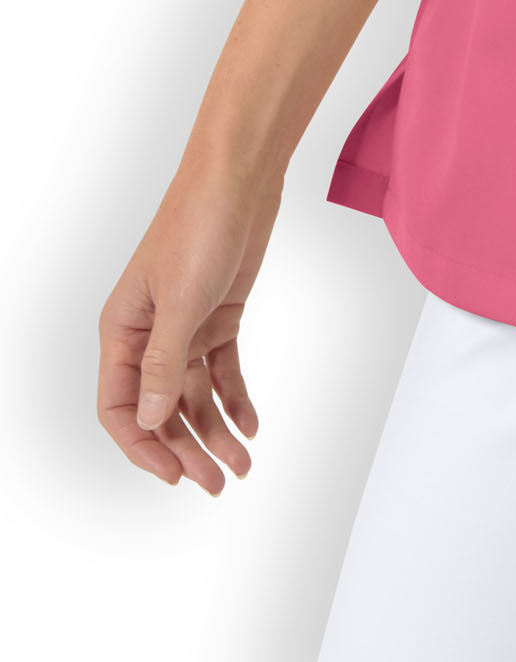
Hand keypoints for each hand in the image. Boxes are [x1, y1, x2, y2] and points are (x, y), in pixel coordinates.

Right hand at [97, 168, 282, 495]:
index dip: (143, 446)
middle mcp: (149, 335)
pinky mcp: (218, 317)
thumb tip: (149, 419)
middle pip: (161, 409)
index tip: (173, 476)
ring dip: (216, 431)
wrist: (239, 179)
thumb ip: (164, 364)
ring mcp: (184, 327)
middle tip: (218, 482)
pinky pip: (222, 370)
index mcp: (122, 331)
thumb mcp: (180, 301)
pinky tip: (251, 423)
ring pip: (194, 396)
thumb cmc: (198, 225)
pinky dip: (235, 398)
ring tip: (242, 464)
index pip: (119, 407)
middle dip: (187, 449)